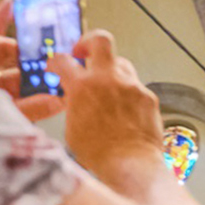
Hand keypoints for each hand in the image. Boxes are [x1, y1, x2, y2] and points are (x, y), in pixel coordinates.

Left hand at [0, 0, 63, 121]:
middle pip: (4, 55)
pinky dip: (35, 98)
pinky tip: (54, 100)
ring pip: (14, 77)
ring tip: (58, 80)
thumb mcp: (1, 116)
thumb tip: (57, 100)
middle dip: (29, 54)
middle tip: (51, 54)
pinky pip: (18, 98)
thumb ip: (30, 109)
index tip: (12, 3)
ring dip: (36, 78)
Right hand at [49, 30, 163, 180]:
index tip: (56, 66)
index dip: (55, 61)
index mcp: (81, 86)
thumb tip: (74, 97)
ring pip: (121, 64)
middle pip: (100, 40)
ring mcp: (131, 86)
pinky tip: (126, 110)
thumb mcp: (72, 128)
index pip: (62, 60)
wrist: (131, 165)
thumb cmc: (100, 154)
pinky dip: (128, 94)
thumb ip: (73, 104)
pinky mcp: (148, 97)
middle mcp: (107, 79)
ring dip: (112, 72)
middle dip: (89, 42)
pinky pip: (136, 87)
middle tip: (84, 53)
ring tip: (108, 88)